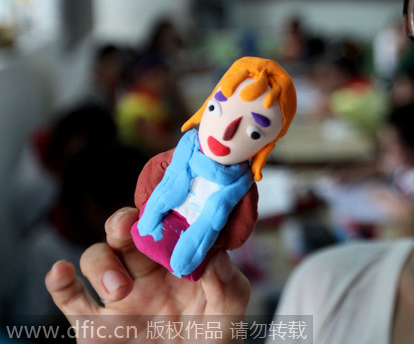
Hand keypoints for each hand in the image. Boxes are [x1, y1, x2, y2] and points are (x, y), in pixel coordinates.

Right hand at [45, 208, 250, 342]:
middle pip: (127, 232)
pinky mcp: (94, 324)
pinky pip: (70, 298)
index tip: (165, 208)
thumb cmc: (211, 343)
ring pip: (98, 257)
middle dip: (123, 221)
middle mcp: (147, 272)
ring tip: (119, 290)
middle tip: (127, 225)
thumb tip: (217, 255)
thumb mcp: (228, 316)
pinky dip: (58, 282)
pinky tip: (61, 271)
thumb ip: (228, 286)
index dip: (163, 212)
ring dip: (102, 264)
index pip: (167, 225)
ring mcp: (119, 295)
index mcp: (180, 261)